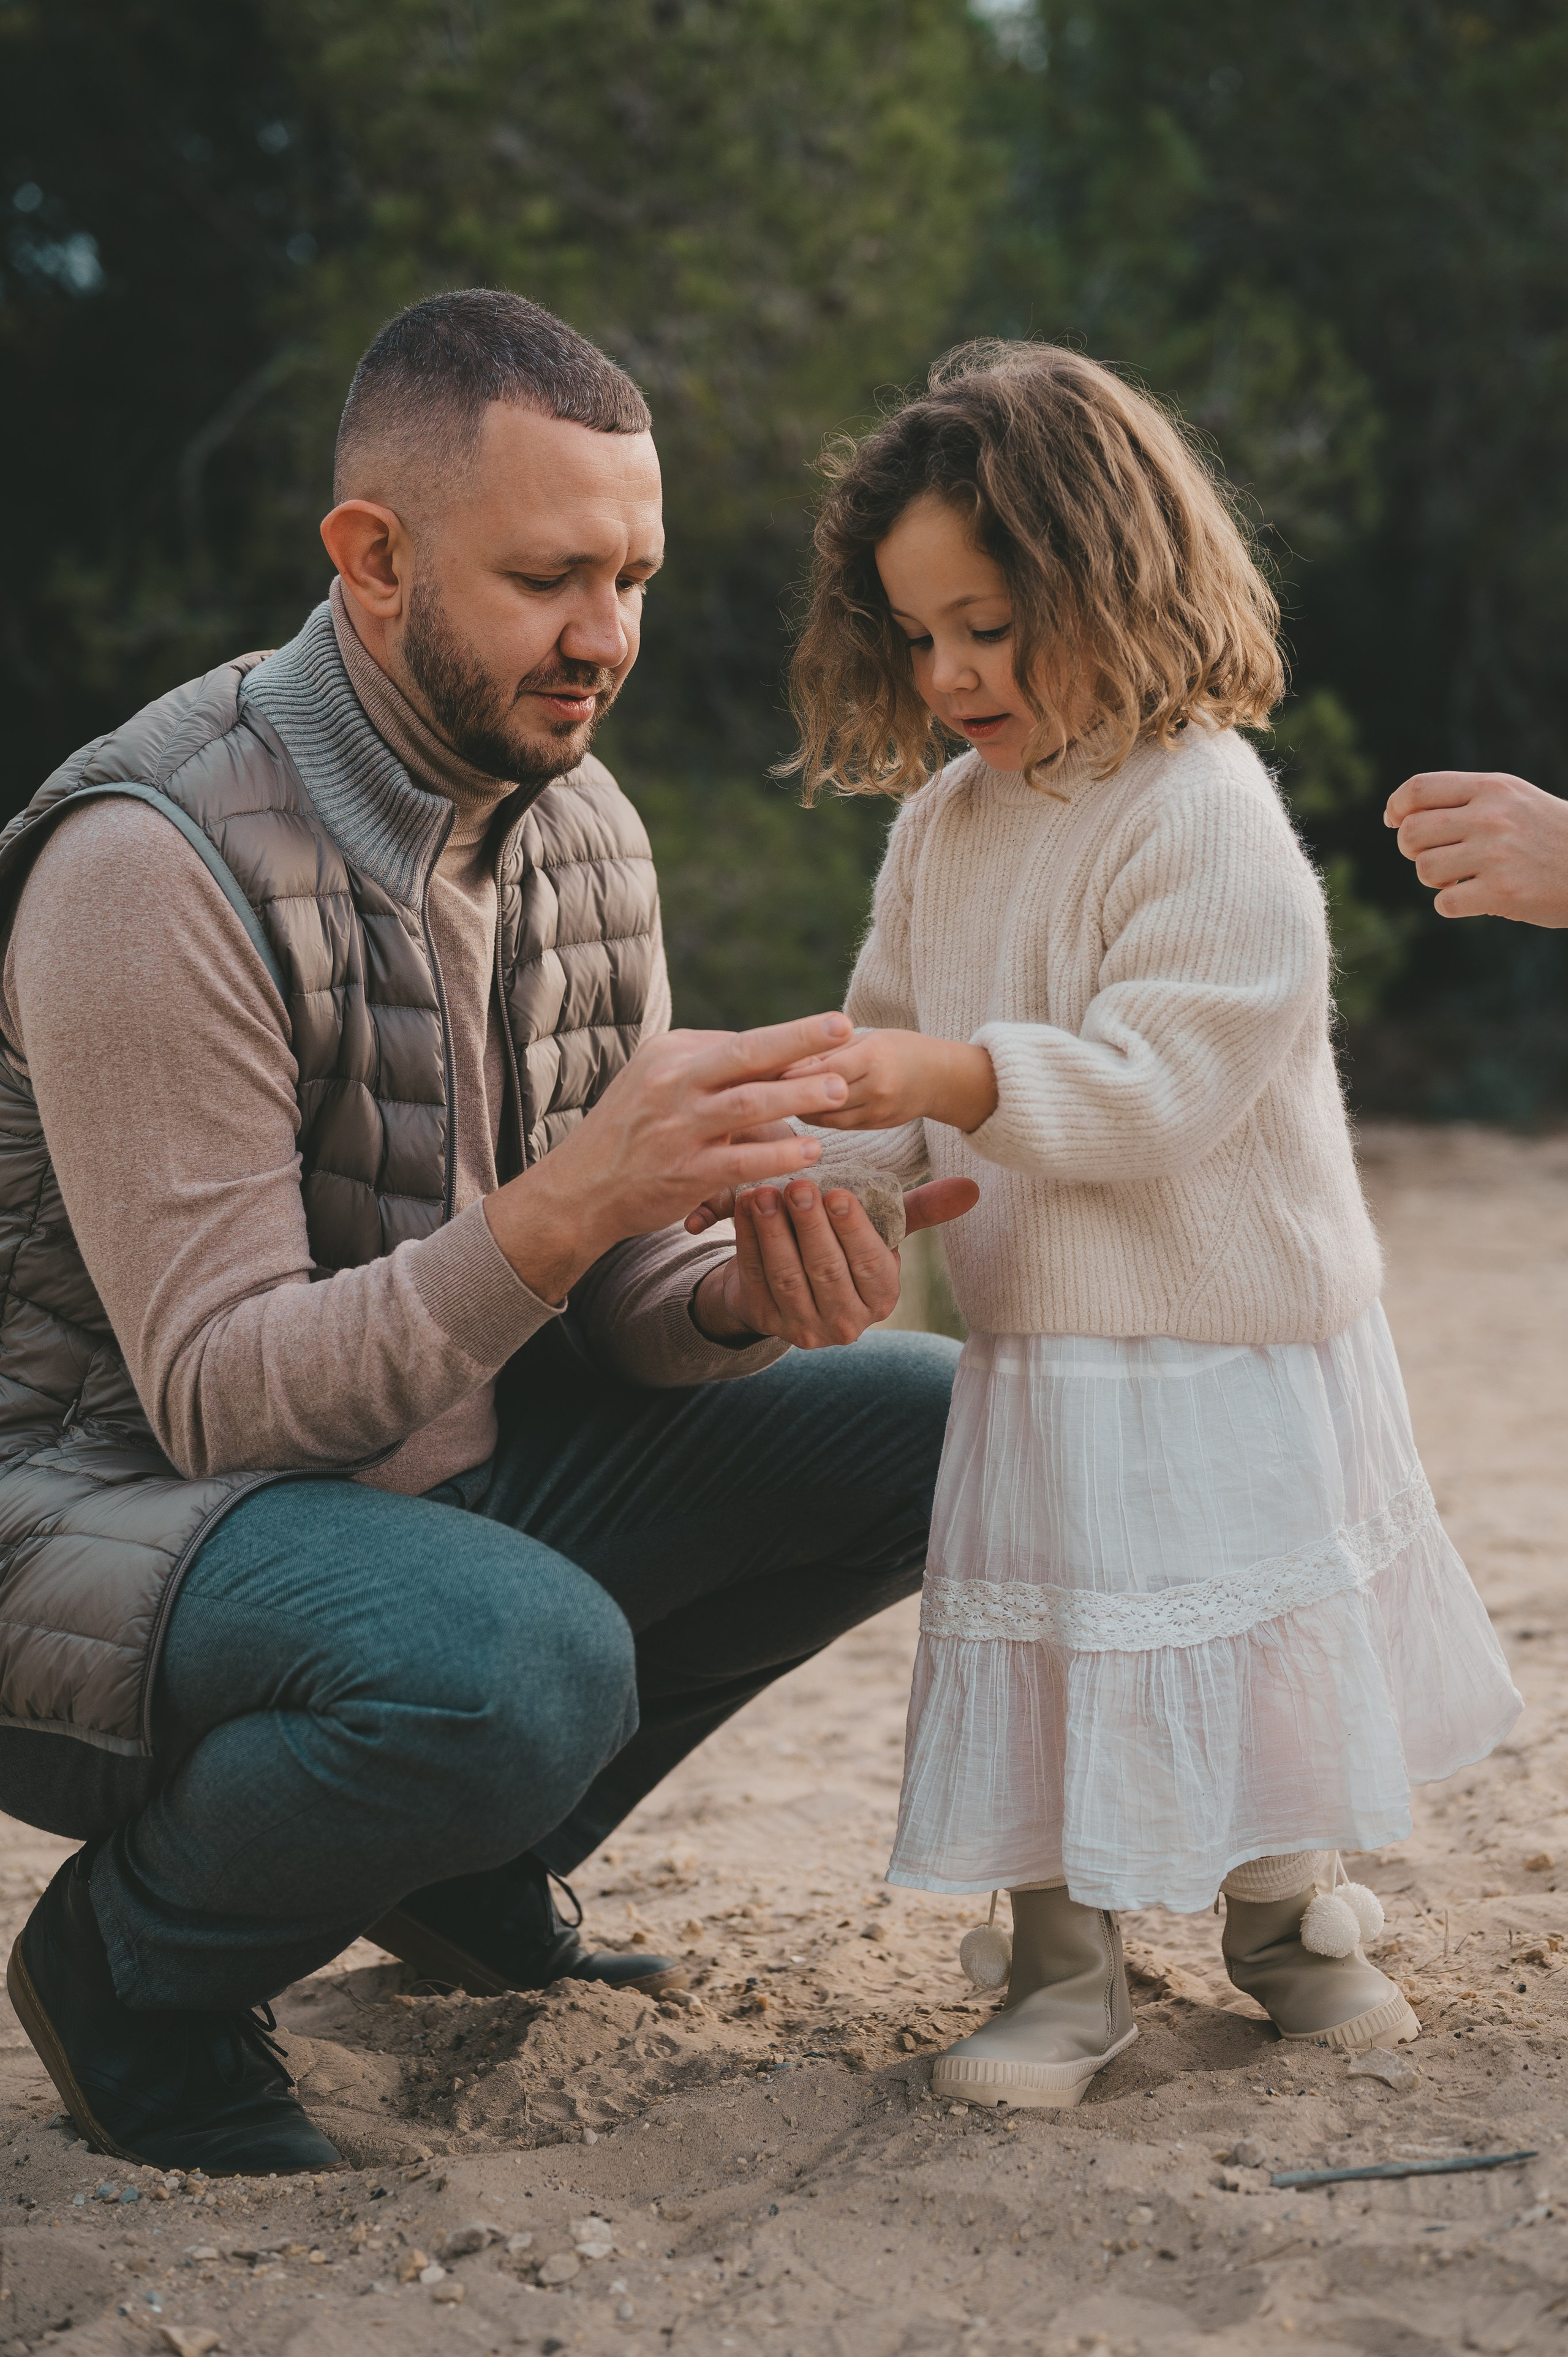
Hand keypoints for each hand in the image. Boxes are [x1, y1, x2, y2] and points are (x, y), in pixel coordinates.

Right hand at [482, 1012, 856, 1302]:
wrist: (578, 1189)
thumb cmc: (631, 1134)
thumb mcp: (658, 1085)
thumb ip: (712, 1073)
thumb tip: (779, 1068)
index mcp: (669, 1053)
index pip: (740, 1041)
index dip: (790, 1040)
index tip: (832, 1031)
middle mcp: (672, 1082)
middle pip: (746, 1052)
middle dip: (799, 1038)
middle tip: (844, 1027)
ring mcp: (677, 1127)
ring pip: (748, 1103)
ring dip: (797, 1094)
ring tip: (840, 1090)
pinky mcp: (683, 1172)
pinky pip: (740, 1160)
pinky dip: (778, 1154)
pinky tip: (810, 1151)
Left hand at [691, 1174, 979, 1349]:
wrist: (792, 1283)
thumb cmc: (846, 1248)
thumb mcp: (884, 1232)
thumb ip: (922, 1210)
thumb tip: (972, 1187)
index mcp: (881, 1296)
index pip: (869, 1264)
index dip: (853, 1231)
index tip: (838, 1193)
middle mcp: (846, 1321)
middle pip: (826, 1270)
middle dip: (811, 1226)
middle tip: (799, 1185)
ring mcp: (802, 1327)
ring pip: (787, 1277)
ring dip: (774, 1233)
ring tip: (765, 1193)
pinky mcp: (765, 1321)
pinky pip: (755, 1278)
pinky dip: (747, 1242)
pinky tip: (744, 1207)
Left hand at [781, 1028, 998, 1132]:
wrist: (943, 1078)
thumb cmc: (899, 1048)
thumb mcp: (867, 1038)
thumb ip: (829, 1050)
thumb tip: (782, 1059)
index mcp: (874, 1057)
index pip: (824, 1068)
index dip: (791, 1071)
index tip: (761, 1068)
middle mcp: (876, 1088)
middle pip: (820, 1095)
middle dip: (786, 1092)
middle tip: (754, 1088)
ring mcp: (877, 1112)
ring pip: (824, 1117)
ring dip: (796, 1107)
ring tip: (770, 1099)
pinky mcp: (874, 1127)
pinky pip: (835, 1126)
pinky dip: (813, 1116)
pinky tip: (797, 1107)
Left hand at [1384, 770, 1567, 925]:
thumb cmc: (1549, 833)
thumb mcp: (1513, 799)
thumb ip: (1464, 800)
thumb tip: (1401, 815)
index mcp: (1492, 788)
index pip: (1419, 789)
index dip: (1397, 807)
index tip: (1394, 820)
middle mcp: (1491, 817)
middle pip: (1411, 833)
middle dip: (1413, 850)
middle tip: (1437, 856)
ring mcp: (1496, 855)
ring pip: (1424, 869)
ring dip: (1436, 879)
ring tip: (1463, 877)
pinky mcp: (1502, 893)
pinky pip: (1444, 903)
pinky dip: (1453, 904)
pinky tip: (1477, 897)